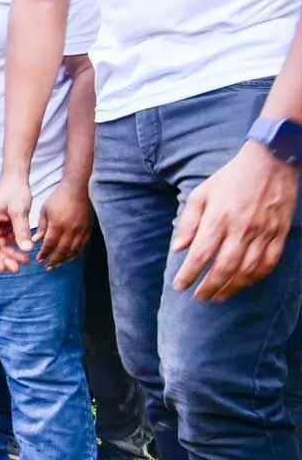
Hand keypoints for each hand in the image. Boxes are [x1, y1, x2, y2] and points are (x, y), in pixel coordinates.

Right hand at [0, 173, 33, 272]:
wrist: (17, 179)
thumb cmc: (14, 191)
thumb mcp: (19, 211)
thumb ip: (22, 230)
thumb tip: (26, 250)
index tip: (3, 269)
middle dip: (6, 259)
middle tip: (17, 269)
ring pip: (3, 246)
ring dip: (13, 254)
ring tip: (26, 261)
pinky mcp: (6, 226)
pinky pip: (10, 241)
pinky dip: (17, 247)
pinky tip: (26, 252)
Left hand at [34, 181, 91, 269]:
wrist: (78, 189)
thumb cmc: (58, 198)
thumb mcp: (45, 210)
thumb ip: (42, 227)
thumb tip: (36, 241)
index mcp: (58, 224)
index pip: (50, 244)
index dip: (44, 254)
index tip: (39, 259)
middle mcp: (71, 229)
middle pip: (62, 250)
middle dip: (54, 260)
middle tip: (48, 267)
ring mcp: (81, 230)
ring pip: (73, 250)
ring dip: (65, 259)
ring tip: (57, 264)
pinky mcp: (88, 229)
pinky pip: (83, 245)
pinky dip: (76, 253)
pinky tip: (70, 257)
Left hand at [173, 142, 299, 300]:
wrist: (271, 161)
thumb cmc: (231, 178)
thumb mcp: (201, 193)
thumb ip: (189, 222)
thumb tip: (178, 248)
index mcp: (218, 218)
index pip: (200, 255)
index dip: (189, 274)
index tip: (179, 286)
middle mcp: (241, 228)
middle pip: (224, 267)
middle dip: (209, 287)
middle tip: (199, 298)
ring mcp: (263, 232)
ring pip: (248, 269)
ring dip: (232, 287)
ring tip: (219, 297)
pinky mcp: (280, 233)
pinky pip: (270, 262)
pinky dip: (256, 277)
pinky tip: (245, 284)